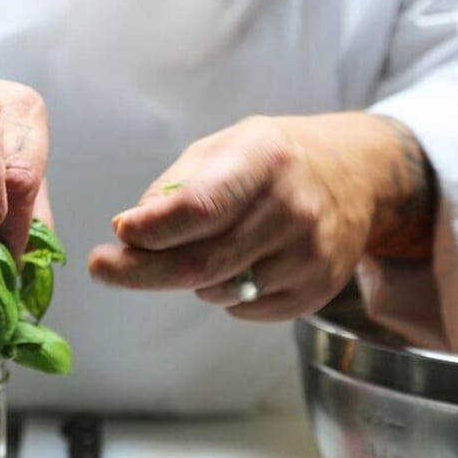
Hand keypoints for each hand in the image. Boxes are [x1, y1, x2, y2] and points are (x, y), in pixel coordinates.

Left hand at [88, 113, 434, 320]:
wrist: (354, 173)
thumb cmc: (273, 159)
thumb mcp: (223, 148)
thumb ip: (174, 188)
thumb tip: (129, 231)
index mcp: (263, 161)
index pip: (198, 208)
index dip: (151, 230)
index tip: (117, 236)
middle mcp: (292, 209)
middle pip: (200, 264)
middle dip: (141, 272)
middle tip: (104, 268)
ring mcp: (310, 255)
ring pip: (217, 291)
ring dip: (188, 278)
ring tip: (202, 246)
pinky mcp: (317, 289)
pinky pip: (244, 309)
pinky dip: (222, 294)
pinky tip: (237, 263)